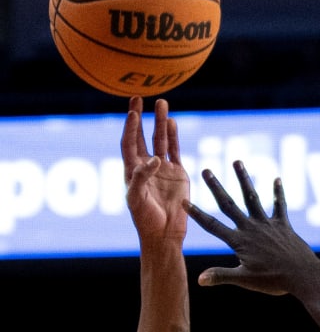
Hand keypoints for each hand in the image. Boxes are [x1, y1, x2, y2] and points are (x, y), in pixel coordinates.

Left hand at [123, 96, 188, 244]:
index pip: (129, 143)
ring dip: (161, 123)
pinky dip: (174, 138)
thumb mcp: (136, 198)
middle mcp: (146, 166)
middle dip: (141, 117)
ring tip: (163, 104)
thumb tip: (154, 158)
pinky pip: (175, 151)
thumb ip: (142, 177)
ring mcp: (163, 169)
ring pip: (161, 140)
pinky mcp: (178, 174)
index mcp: (131, 170)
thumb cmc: (145, 219)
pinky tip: (173, 124)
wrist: (164, 234)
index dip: (130, 128)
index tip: (133, 112)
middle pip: (142, 136)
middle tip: (140, 98)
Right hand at [184, 163, 319, 295]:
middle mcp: (251, 229)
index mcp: (239, 241)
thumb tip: (199, 280)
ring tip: (237, 161)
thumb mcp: (245, 280)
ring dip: (244, 179)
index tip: (184, 201)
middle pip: (229, 205)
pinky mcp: (283, 225)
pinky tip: (277, 179)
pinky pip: (279, 206)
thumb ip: (221, 276)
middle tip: (206, 170)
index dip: (197, 214)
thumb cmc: (274, 281)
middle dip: (216, 187)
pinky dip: (278, 193)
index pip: (213, 226)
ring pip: (252, 198)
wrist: (303, 276)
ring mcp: (268, 225)